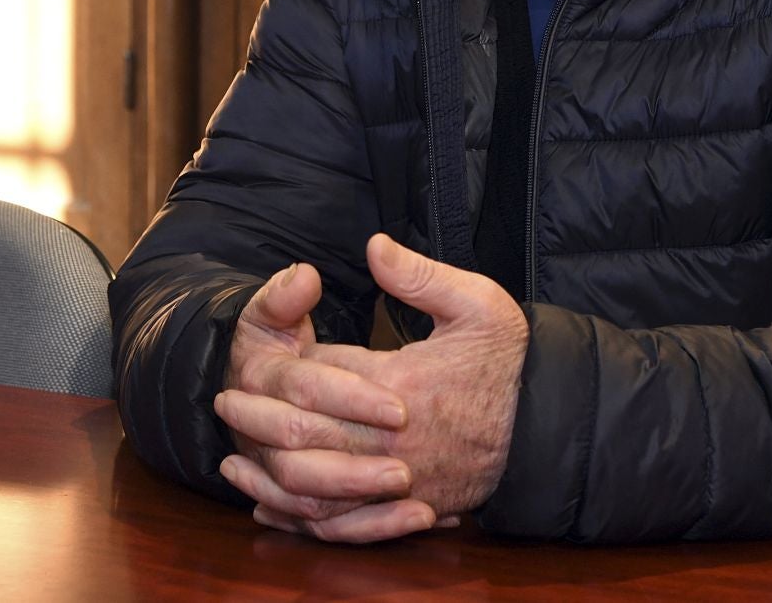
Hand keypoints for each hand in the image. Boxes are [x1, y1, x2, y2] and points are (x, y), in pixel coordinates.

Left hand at [223, 234, 527, 540]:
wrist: (547, 425)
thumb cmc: (508, 361)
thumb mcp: (477, 303)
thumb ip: (420, 275)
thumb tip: (372, 246)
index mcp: (405, 385)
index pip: (324, 378)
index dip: (288, 367)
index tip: (258, 355)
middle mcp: (396, 441)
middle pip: (308, 436)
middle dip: (259, 419)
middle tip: (224, 402)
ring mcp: (401, 483)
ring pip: (317, 489)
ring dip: (268, 475)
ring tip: (232, 459)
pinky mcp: (408, 510)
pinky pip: (343, 525)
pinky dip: (301, 521)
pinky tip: (269, 509)